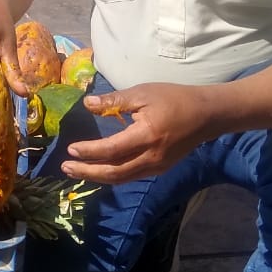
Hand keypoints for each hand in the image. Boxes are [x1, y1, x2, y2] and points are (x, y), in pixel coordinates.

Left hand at [59, 83, 212, 183]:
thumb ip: (114, 101)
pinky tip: (99, 170)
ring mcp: (157, 166)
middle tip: (65, 167)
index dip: (90, 152)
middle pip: (114, 172)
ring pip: (122, 178)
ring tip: (77, 171)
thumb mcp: (143, 93)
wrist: (206, 115)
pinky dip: (112, 175)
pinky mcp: (159, 169)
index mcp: (147, 136)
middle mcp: (151, 157)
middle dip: (88, 172)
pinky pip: (131, 176)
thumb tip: (87, 104)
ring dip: (97, 177)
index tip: (71, 150)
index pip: (112, 150)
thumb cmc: (174, 99)